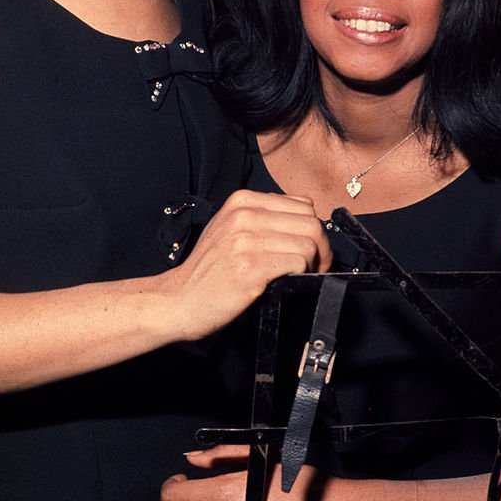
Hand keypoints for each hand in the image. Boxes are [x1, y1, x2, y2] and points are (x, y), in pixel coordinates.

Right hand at [167, 190, 330, 340]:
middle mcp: (245, 215)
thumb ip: (264, 217)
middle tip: (316, 266)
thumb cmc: (209, 269)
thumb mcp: (230, 227)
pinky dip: (303, 274)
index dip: (314, 229)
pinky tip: (291, 282)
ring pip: (309, 242)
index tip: (312, 249)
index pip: (303, 205)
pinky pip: (298, 262)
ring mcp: (247, 240)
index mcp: (242, 200)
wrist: (179, 300)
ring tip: (304, 275)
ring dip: (314, 263)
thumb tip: (308, 221)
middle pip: (311, 222)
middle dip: (321, 247)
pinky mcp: (251, 268)